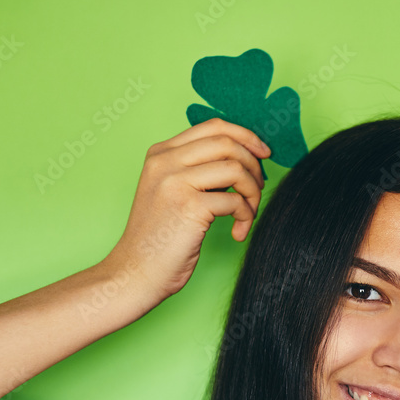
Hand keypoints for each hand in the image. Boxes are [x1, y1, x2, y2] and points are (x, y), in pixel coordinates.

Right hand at [101, 118, 269, 307]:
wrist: (136, 272)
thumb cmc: (160, 238)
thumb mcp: (171, 191)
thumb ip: (196, 170)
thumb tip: (242, 158)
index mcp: (161, 153)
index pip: (213, 127)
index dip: (246, 136)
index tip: (263, 153)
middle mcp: (165, 161)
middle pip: (228, 143)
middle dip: (254, 166)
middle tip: (257, 190)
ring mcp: (175, 181)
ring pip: (236, 169)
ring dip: (252, 193)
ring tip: (248, 213)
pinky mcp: (189, 206)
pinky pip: (235, 200)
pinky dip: (246, 216)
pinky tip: (238, 232)